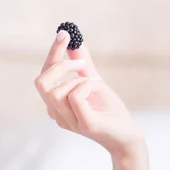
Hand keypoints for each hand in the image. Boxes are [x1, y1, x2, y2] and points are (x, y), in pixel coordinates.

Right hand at [34, 30, 144, 156]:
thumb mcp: (95, 83)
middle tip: (82, 62)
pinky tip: (99, 92)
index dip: (53, 53)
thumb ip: (83, 64)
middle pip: (41, 81)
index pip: (44, 75)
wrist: (129, 136)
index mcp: (57, 104)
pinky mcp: (85, 124)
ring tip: (97, 85)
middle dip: (60, 63)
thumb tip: (74, 40)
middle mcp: (58, 114)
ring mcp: (69, 121)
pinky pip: (76, 96)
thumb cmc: (111, 112)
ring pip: (56, 90)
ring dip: (79, 79)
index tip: (64, 33)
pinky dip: (88, 86)